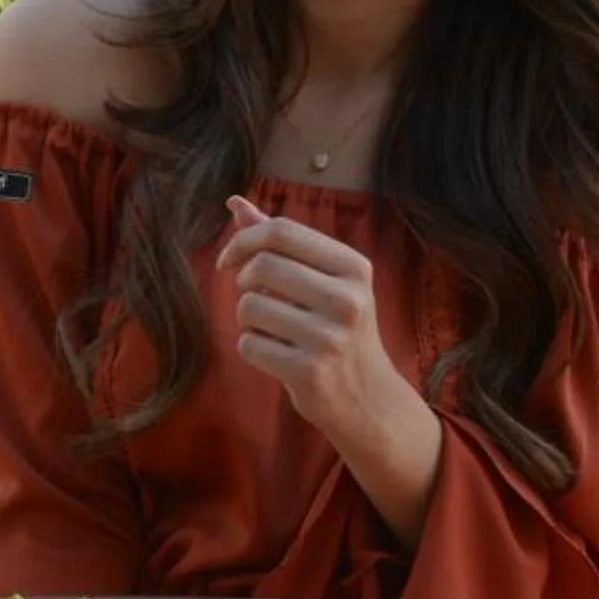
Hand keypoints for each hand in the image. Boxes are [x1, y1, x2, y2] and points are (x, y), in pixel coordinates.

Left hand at [218, 196, 404, 432]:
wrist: (367, 396)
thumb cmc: (338, 328)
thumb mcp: (324, 279)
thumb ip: (281, 242)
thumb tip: (235, 202)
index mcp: (353, 267)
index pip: (282, 231)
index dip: (243, 239)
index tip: (230, 259)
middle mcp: (347, 299)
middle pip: (261, 265)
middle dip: (244, 279)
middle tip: (254, 296)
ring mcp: (329, 337)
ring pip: (248, 306)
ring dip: (247, 317)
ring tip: (272, 328)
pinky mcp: (308, 371)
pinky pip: (248, 344)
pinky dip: (252, 347)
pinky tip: (276, 354)